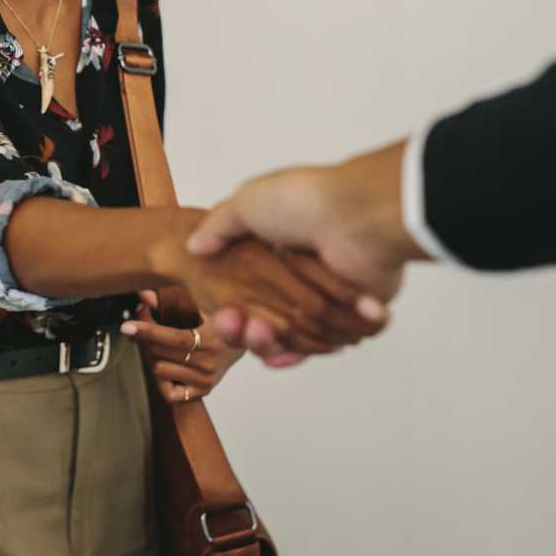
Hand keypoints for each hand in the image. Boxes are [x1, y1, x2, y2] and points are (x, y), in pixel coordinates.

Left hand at [121, 290, 244, 402]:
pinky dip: (163, 380)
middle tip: (147, 328)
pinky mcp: (202, 392)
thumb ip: (170, 300)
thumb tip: (144, 295)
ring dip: (155, 358)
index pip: (174, 338)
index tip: (128, 326)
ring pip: (160, 371)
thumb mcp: (197, 305)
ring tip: (165, 348)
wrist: (243, 340)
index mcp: (211, 338)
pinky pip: (169, 392)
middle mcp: (210, 362)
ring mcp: (206, 379)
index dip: (149, 331)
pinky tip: (170, 366)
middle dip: (148, 339)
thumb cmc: (215, 320)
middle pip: (162, 353)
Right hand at [147, 210, 388, 355]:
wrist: (354, 213)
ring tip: (256, 333)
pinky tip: (278, 355)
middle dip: (249, 328)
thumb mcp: (247, 202)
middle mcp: (311, 271)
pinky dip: (305, 352)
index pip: (255, 289)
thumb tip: (195, 245)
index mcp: (286, 248)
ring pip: (300, 335)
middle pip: (274, 316)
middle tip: (234, 324)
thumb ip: (220, 224)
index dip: (235, 308)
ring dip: (272, 341)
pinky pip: (332, 342)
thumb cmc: (301, 201)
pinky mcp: (360, 310)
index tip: (221, 313)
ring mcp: (336, 292)